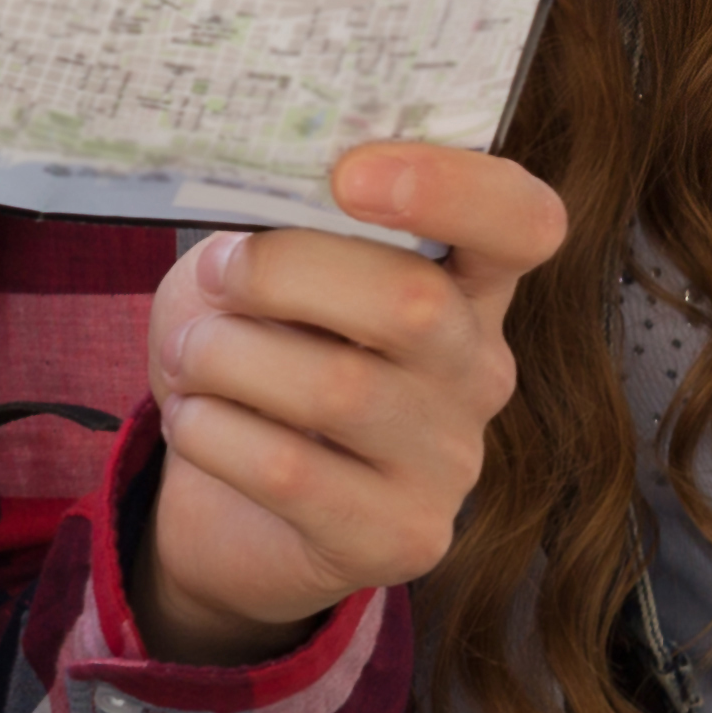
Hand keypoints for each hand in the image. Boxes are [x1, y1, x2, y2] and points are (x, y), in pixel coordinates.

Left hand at [128, 144, 561, 664]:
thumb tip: (255, 210)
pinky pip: (292, 471)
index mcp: (468, 284)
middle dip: (283, 271)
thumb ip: (280, 228)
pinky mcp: (399, 539)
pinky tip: (195, 420)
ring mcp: (450, 464)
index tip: (349, 173)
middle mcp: (479, 371)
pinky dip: (214, 431)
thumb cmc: (255, 360)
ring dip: (227, 356)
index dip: (454, 186)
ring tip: (188, 355)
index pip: (524, 220)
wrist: (227, 508)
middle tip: (217, 274)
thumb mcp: (262, 270)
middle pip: (414, 301)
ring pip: (339, 389)